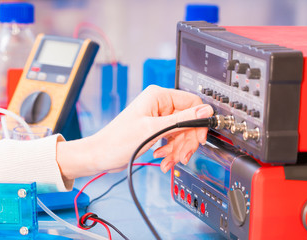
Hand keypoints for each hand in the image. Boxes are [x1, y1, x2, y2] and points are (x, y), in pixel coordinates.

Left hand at [57, 85, 212, 179]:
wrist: (102, 156)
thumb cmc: (118, 140)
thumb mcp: (153, 130)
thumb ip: (181, 120)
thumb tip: (204, 111)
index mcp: (159, 96)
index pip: (192, 103)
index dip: (199, 122)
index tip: (200, 138)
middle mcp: (159, 105)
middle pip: (188, 121)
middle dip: (186, 141)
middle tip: (182, 155)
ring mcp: (158, 118)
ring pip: (181, 133)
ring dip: (177, 149)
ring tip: (168, 160)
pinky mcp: (156, 130)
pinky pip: (172, 140)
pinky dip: (170, 152)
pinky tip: (162, 158)